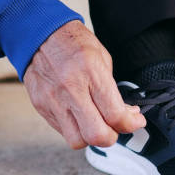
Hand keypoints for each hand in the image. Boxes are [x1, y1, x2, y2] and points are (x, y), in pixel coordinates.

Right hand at [23, 20, 145, 149]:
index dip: (131, 124)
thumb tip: (125, 114)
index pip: (115, 115)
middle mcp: (71, 90)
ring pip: (77, 140)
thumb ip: (112, 90)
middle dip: (112, 136)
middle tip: (116, 126)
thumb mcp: (102, 59)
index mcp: (91, 73)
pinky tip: (80, 115)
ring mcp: (54, 101)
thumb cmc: (73, 44)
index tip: (135, 121)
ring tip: (95, 123)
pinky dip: (75, 128)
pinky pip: (62, 131)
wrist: (40, 34)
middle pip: (96, 135)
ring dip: (90, 137)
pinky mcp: (42, 107)